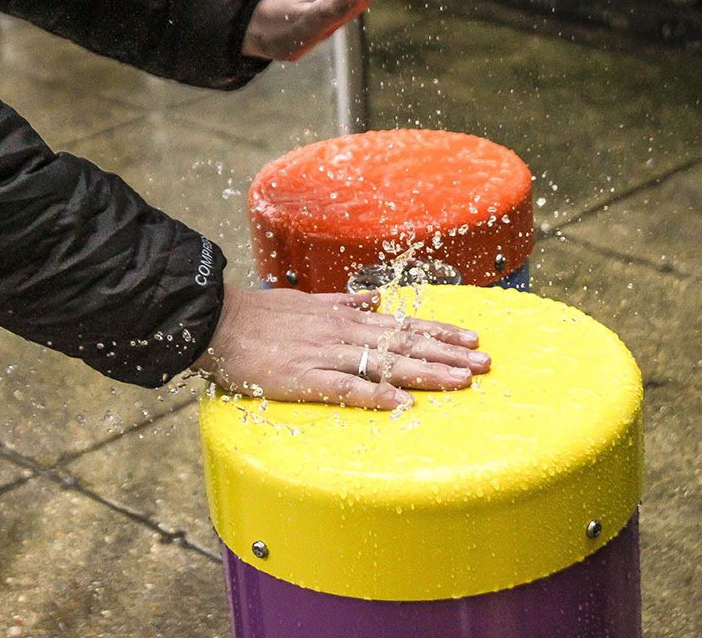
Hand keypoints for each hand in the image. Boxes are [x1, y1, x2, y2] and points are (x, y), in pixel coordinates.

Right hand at [193, 285, 489, 409]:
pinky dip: (376, 394)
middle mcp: (343, 332)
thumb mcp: (308, 300)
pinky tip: (402, 403)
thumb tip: (374, 299)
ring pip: (386, 362)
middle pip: (405, 343)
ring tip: (462, 380)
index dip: (439, 332)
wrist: (216, 320)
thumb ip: (344, 301)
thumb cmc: (259, 314)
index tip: (472, 338)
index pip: (403, 324)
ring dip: (427, 371)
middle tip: (485, 362)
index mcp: (344, 317)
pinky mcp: (303, 377)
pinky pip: (346, 387)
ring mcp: (325, 354)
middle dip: (448, 353)